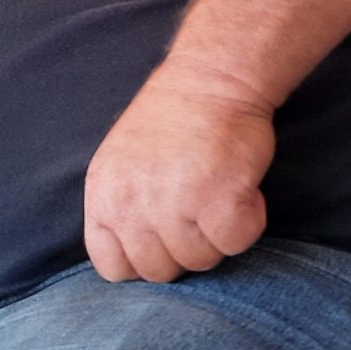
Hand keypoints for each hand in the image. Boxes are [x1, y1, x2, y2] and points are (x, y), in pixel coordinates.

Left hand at [83, 65, 273, 282]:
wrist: (211, 77)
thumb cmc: (172, 120)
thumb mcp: (121, 165)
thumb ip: (121, 210)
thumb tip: (136, 259)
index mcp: (103, 197)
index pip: (113, 267)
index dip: (143, 260)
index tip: (165, 238)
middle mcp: (131, 206)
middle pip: (159, 272)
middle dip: (184, 248)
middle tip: (199, 210)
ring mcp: (173, 206)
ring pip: (200, 261)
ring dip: (217, 234)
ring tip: (218, 192)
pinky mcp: (218, 201)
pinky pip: (235, 243)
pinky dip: (247, 222)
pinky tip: (242, 191)